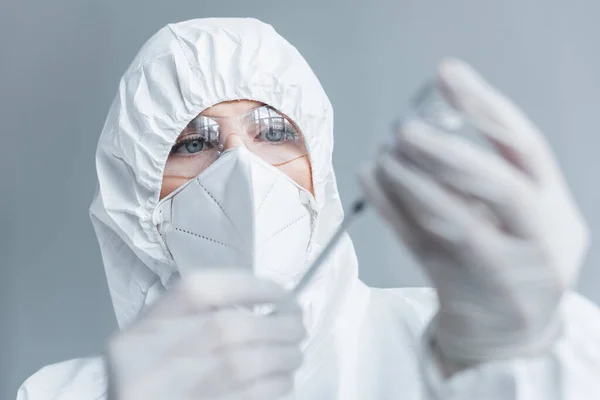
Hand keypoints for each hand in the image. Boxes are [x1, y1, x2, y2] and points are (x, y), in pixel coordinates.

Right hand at [105, 269, 304, 399]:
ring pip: (243, 367)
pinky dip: (274, 387)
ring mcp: (170, 393)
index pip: (199, 291)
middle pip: (227, 328)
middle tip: (299, 326)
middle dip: (277, 326)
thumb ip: (196, 320)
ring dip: (282, 358)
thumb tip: (269, 307)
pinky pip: (247, 399)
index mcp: (144, 330)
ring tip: (294, 354)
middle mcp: (151, 359)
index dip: (248, 286)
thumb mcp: (156, 341)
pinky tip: (282, 380)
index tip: (281, 292)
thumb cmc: (149, 376)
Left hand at [361, 59, 588, 363]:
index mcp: (554, 211)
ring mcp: (501, 271)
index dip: (486, 106)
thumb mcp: (522, 221)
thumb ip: (487, 179)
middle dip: (449, 152)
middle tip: (406, 129)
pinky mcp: (459, 290)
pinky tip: (371, 180)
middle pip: (498, 186)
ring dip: (412, 181)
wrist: (511, 339)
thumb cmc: (514, 266)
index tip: (448, 76)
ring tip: (385, 154)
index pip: (525, 147)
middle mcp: (537, 240)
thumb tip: (430, 120)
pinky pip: (420, 245)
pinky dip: (391, 209)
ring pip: (455, 221)